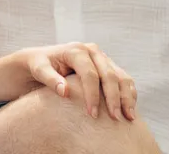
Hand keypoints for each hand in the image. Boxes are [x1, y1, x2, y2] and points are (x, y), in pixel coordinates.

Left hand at [21, 42, 137, 121]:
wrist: (43, 60)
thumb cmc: (39, 65)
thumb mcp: (39, 70)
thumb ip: (50, 79)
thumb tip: (64, 91)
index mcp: (76, 50)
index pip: (90, 74)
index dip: (93, 95)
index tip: (92, 114)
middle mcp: (92, 51)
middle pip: (109, 75)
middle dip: (114, 98)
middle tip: (115, 118)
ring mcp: (102, 58)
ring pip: (121, 76)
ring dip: (127, 97)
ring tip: (128, 117)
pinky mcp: (108, 66)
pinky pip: (124, 80)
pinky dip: (129, 94)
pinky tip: (130, 110)